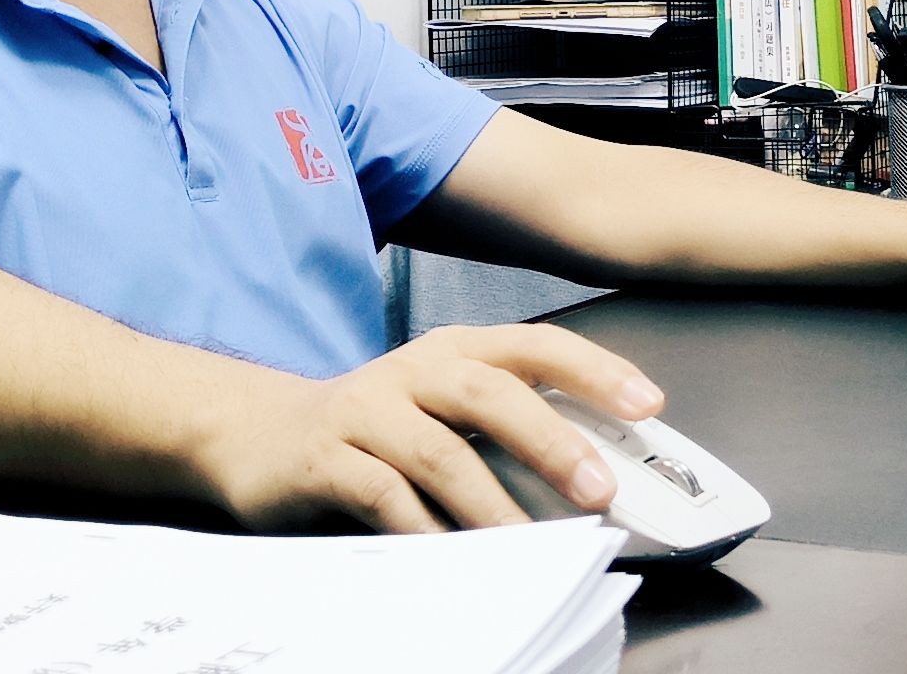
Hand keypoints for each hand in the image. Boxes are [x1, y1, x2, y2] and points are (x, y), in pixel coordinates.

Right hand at [193, 323, 665, 534]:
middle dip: (550, 440)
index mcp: (455, 349)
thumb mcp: (439, 410)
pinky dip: (422, 530)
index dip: (594, 370)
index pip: (534, 345)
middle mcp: (413, 369)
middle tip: (598, 489)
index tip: (649, 405)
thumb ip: (504, 430)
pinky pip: (381, 494)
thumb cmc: (373, 428)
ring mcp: (366, 409)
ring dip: (492, 504)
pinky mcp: (325, 456)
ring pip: (440, 451)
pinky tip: (452, 560)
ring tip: (531, 547)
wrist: (256, 431)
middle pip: (489, 392)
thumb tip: (597, 477)